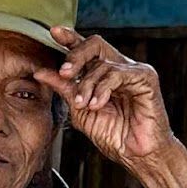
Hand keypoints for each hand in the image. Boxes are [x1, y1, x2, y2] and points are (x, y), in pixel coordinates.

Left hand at [39, 31, 172, 174]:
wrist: (137, 156)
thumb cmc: (114, 135)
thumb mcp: (80, 111)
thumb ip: (64, 89)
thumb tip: (40, 72)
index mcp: (103, 74)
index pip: (86, 49)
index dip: (71, 38)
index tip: (54, 32)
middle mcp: (119, 68)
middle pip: (95, 45)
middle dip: (75, 56)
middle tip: (64, 73)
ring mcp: (134, 72)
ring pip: (103, 63)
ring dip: (87, 85)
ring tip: (84, 105)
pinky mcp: (146, 78)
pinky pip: (117, 74)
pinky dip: (102, 89)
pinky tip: (97, 104)